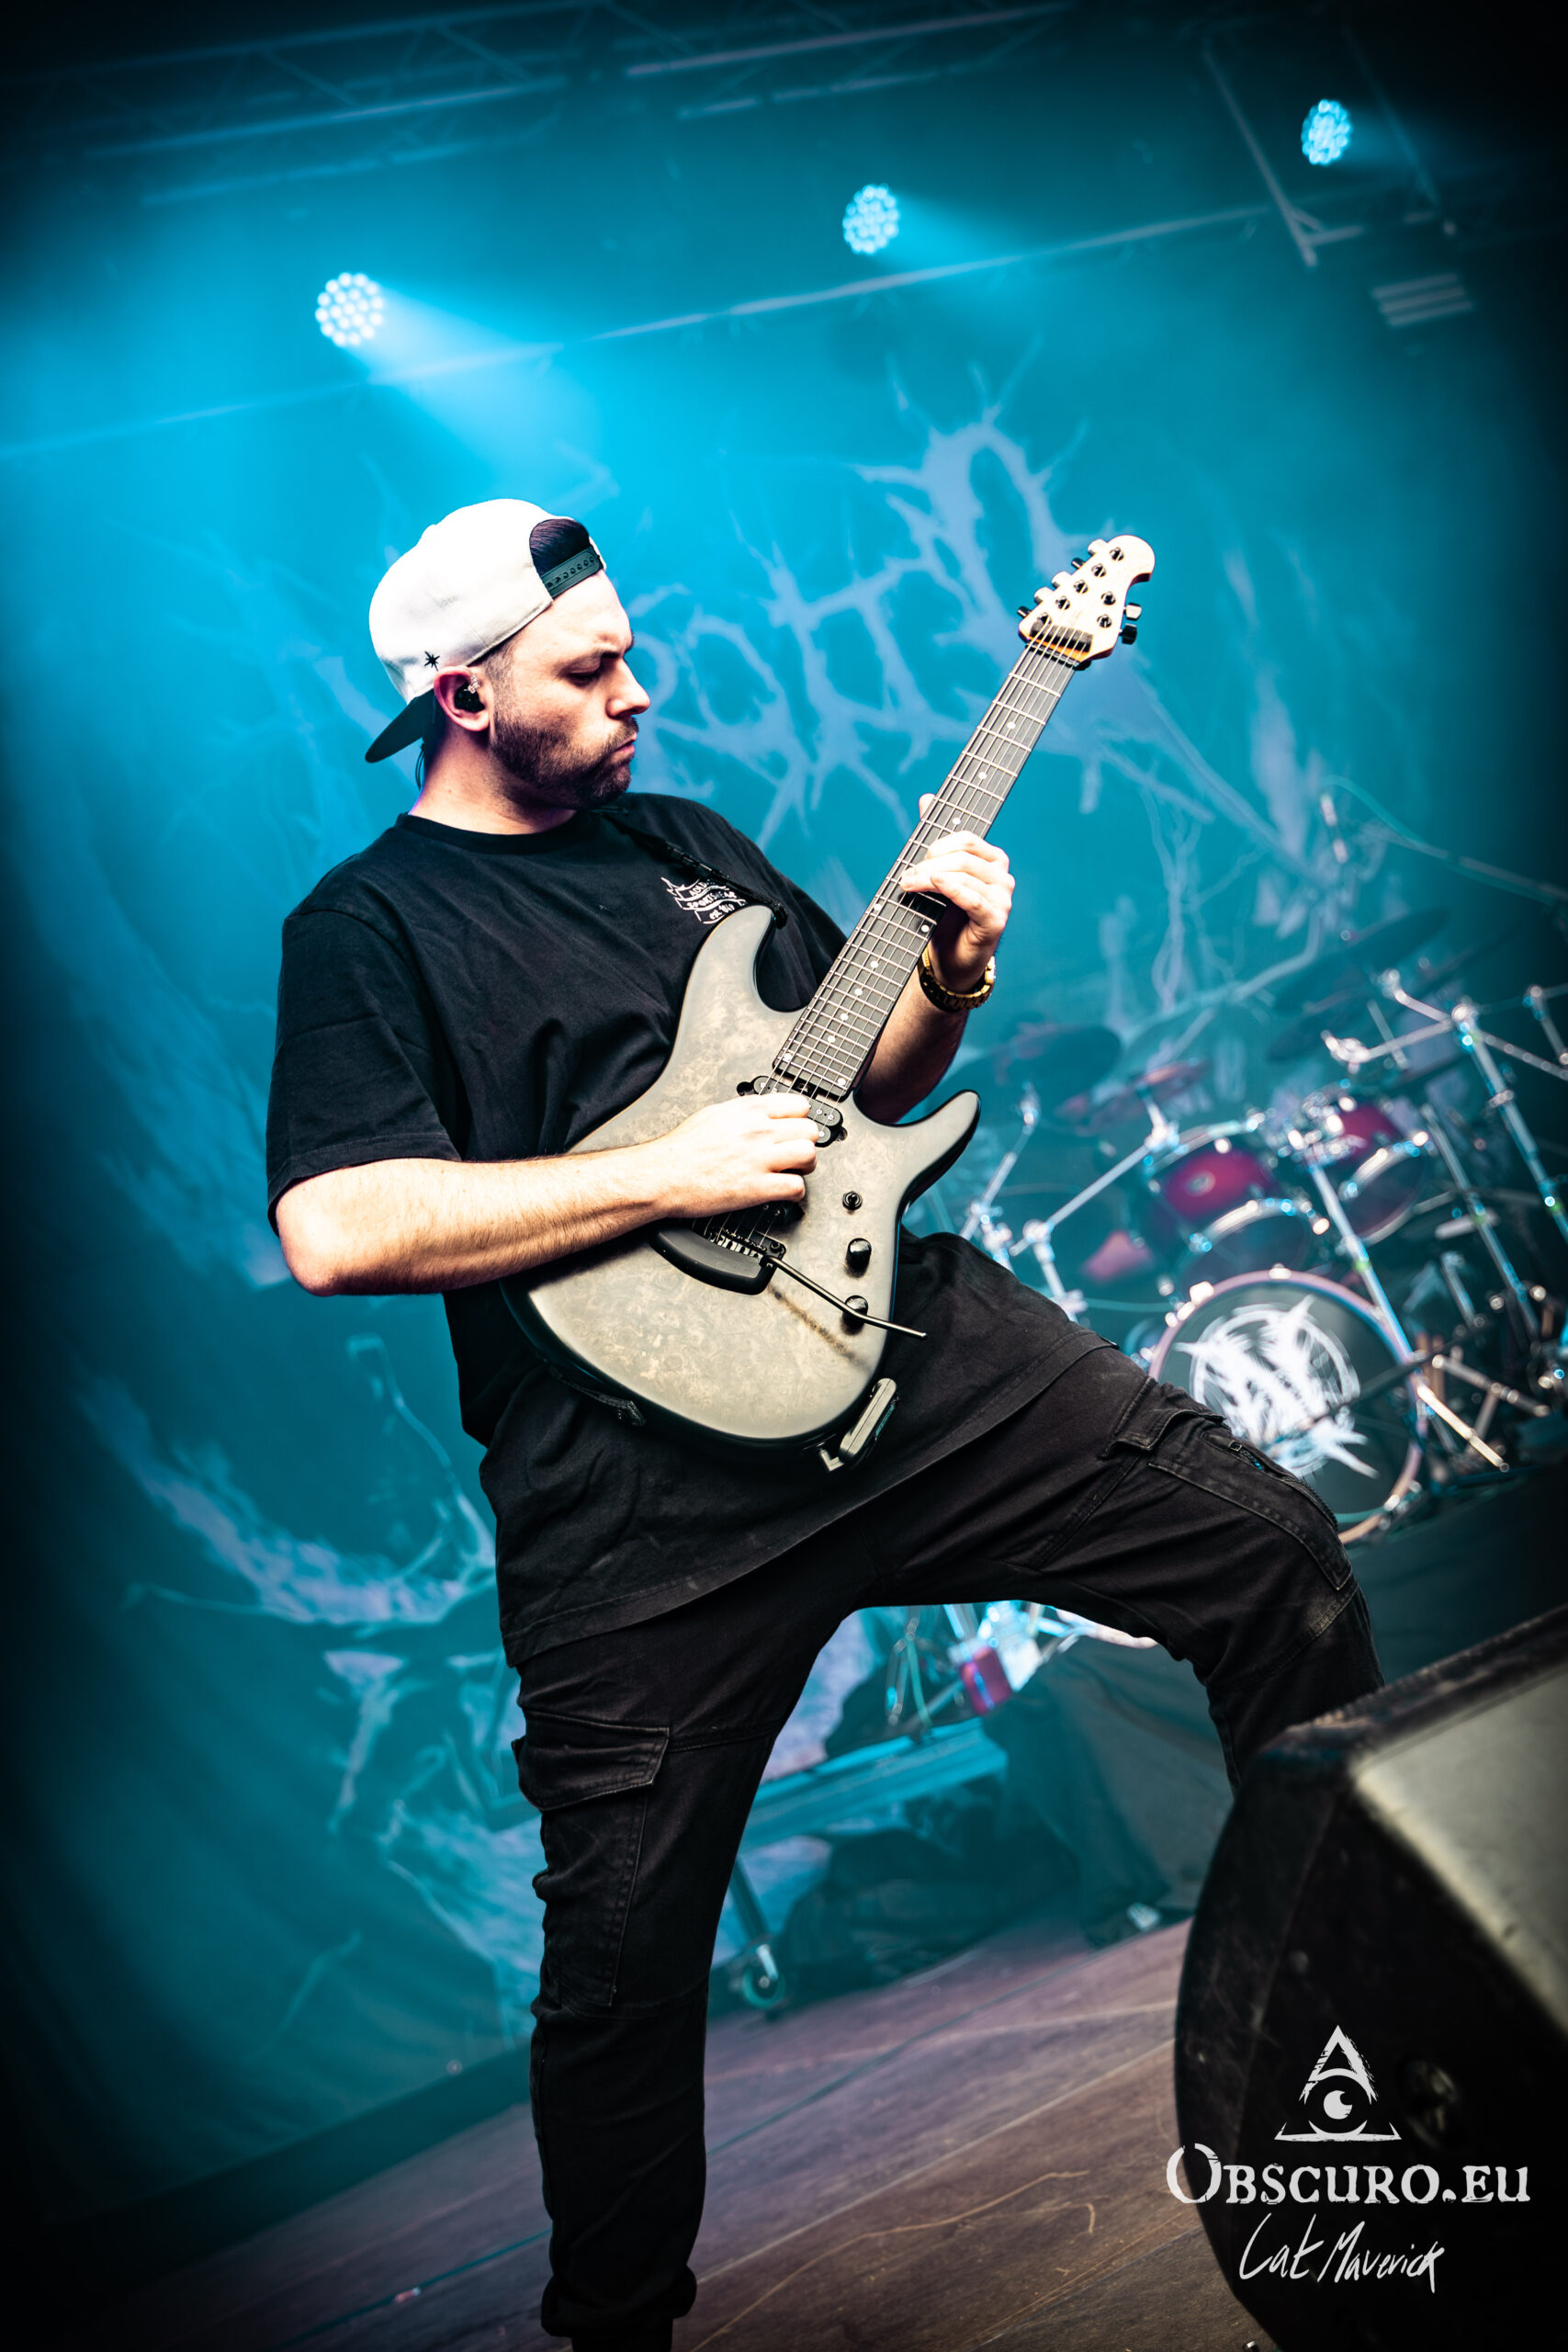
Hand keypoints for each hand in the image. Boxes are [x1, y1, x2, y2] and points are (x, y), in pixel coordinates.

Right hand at [643, 1093, 819, 1216]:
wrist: (664, 1174)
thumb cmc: (682, 1148)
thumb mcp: (714, 1113)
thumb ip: (743, 1112)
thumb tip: (759, 1112)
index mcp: (749, 1111)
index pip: (800, 1106)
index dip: (800, 1119)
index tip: (795, 1129)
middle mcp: (758, 1131)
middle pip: (810, 1131)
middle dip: (806, 1143)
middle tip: (796, 1153)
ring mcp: (760, 1159)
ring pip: (809, 1156)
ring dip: (806, 1166)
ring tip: (793, 1171)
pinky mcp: (757, 1187)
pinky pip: (796, 1187)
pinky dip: (795, 1192)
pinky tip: (784, 1191)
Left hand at [901, 803, 1014, 992]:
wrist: (950, 959)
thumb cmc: (946, 916)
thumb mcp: (937, 875)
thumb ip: (934, 838)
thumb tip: (926, 799)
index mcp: (992, 860)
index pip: (968, 839)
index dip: (939, 843)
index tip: (915, 856)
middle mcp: (1002, 876)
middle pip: (964, 857)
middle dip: (929, 863)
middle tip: (905, 876)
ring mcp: (1002, 899)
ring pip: (963, 876)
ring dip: (929, 878)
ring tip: (907, 885)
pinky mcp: (996, 920)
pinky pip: (972, 898)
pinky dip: (950, 888)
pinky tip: (933, 883)